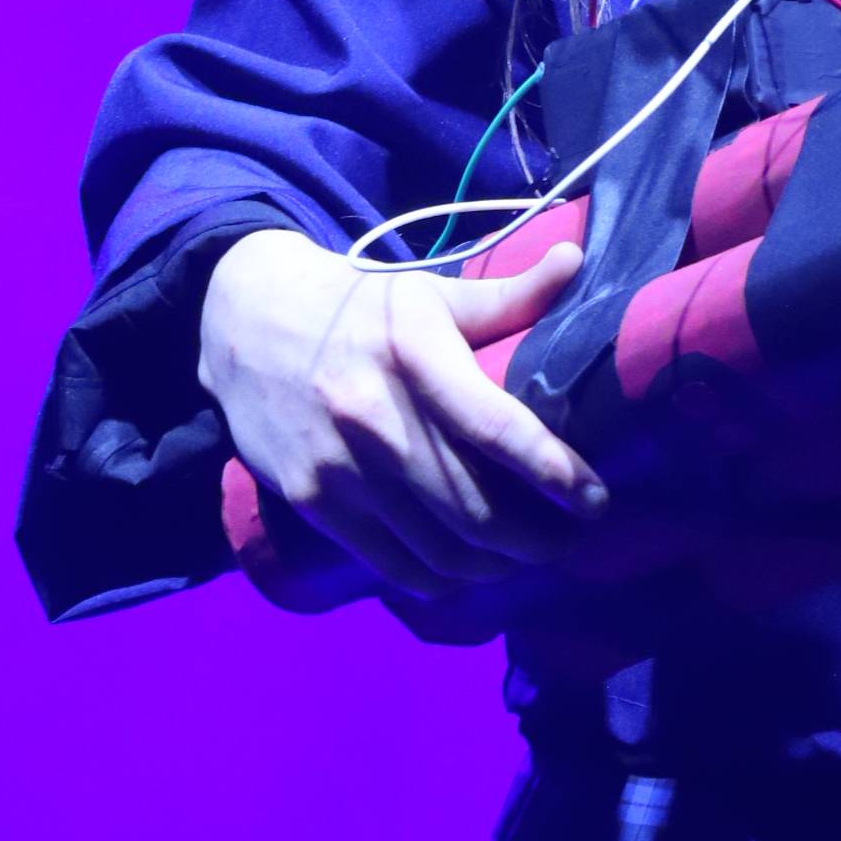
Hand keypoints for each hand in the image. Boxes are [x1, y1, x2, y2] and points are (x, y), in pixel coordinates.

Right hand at [198, 228, 605, 598]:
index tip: (597, 500)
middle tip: (570, 539)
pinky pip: (390, 562)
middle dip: (537, 538)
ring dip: (493, 566)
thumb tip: (578, 261)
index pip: (498, 429)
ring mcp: (339, 464)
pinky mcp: (311, 498)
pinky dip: (437, 580)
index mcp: (416, 353)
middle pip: (474, 507)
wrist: (244, 319)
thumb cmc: (359, 308)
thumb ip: (509, 295)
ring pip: (437, 548)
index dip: (556, 473)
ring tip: (524, 557)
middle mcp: (376, 415)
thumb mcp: (428, 293)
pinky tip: (464, 571)